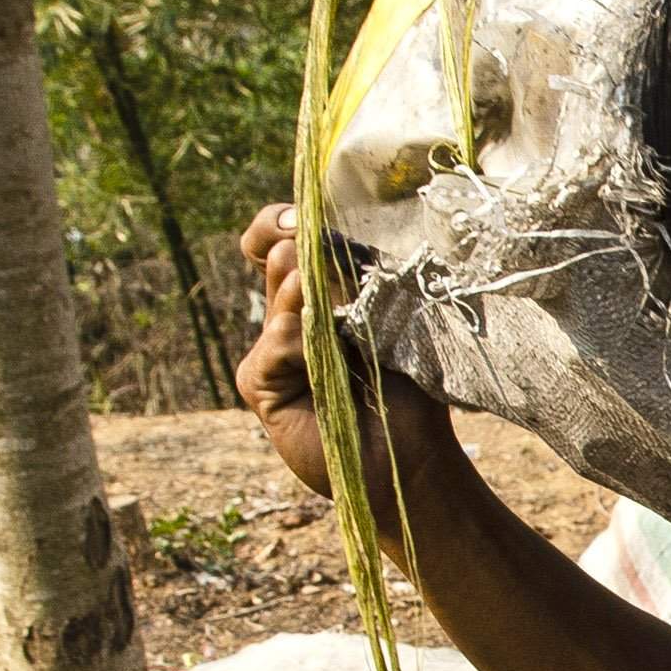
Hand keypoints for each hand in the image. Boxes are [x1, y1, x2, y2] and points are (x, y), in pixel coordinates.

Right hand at [235, 203, 460, 516]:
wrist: (410, 454)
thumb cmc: (410, 385)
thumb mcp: (394, 315)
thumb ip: (363, 276)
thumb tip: (332, 238)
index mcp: (317, 291)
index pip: (276, 235)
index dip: (280, 219)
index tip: (303, 216)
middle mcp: (287, 313)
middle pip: (275, 254)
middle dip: (308, 252)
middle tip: (340, 273)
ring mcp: (270, 349)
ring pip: (280, 295)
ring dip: (314, 300)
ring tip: (342, 323)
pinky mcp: (260, 383)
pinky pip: (274, 344)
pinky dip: (300, 345)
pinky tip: (320, 358)